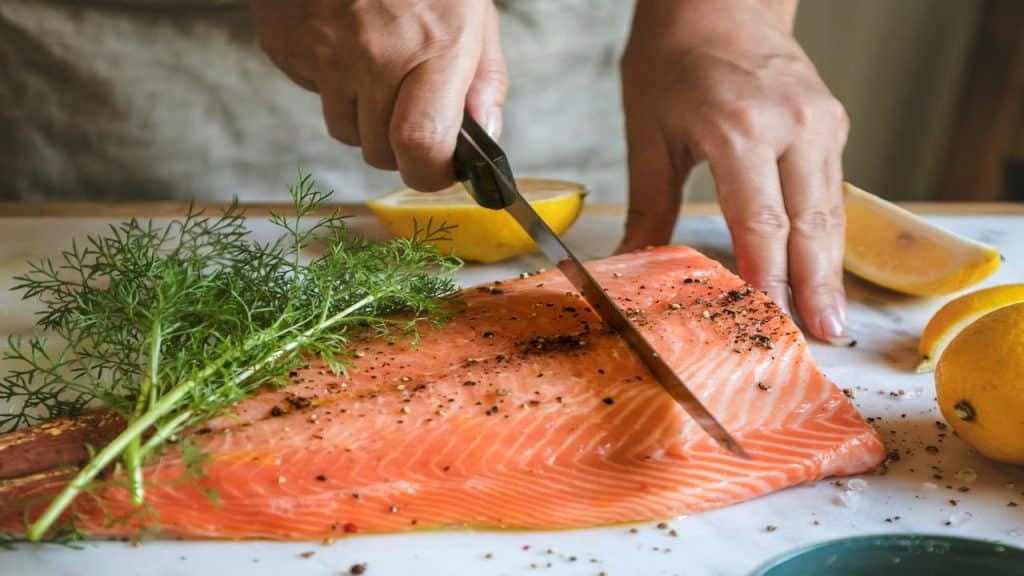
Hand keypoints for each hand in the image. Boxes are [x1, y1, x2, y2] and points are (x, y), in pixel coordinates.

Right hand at [250, 0, 506, 190]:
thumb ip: (484, 79)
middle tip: (407, 105)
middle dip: (397, 146)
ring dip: (361, 116)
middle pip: (380, 152)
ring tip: (373, 64)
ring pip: (343, 131)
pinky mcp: (287, 46)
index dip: (429, 173)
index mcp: (437, 46)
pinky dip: (328, 82)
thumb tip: (486, 138)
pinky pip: (312, 95)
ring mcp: (327, 53)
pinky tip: (341, 41)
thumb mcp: (473, 12)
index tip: (439, 167)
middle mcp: (378, 54)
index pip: (421, 145)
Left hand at [618, 0, 850, 343]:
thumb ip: (649, 206)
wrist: (720, 0)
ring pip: (830, 211)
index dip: (768, 278)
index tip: (769, 321)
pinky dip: (827, 234)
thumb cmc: (674, 58)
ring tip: (830, 319)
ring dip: (830, 268)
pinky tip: (822, 270)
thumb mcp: (649, 133)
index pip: (762, 222)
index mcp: (742, 128)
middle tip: (822, 339)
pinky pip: (832, 188)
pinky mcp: (833, 123)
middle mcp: (794, 126)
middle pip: (809, 225)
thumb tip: (631, 264)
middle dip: (815, 287)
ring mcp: (821, 122)